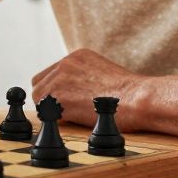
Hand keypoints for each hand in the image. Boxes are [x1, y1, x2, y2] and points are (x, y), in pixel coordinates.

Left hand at [30, 49, 147, 130]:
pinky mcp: (59, 97)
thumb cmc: (130, 94)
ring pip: (40, 98)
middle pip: (39, 84)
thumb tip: (73, 94)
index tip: (63, 101)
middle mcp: (65, 64)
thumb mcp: (104, 73)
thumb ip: (84, 78)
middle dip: (47, 99)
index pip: (50, 73)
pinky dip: (56, 120)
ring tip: (72, 117)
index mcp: (77, 56)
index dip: (54, 90)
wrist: (139, 99)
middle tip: (62, 112)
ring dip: (51, 110)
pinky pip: (46, 112)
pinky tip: (74, 121)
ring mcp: (60, 79)